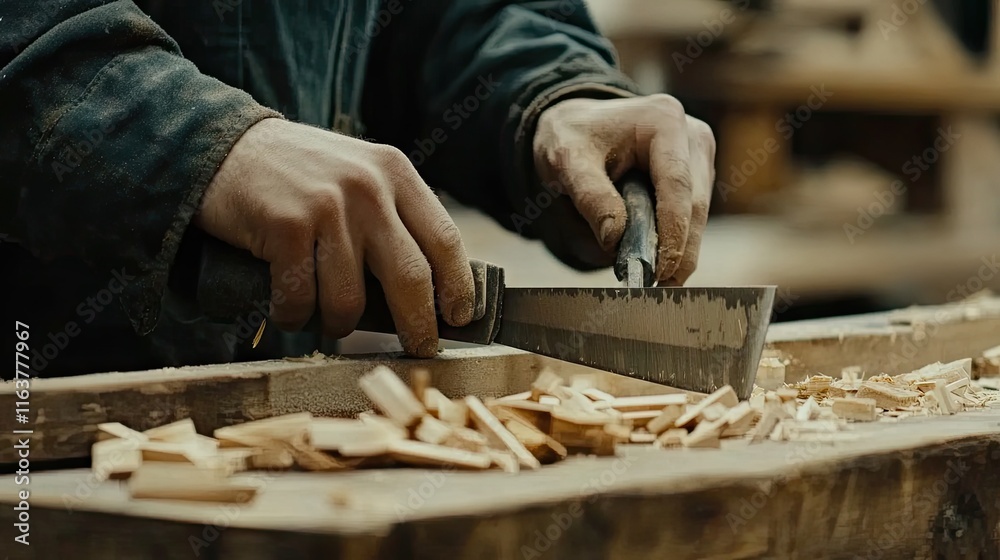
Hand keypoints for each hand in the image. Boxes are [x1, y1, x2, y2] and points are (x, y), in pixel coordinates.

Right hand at [195, 118, 474, 356]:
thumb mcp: (360, 175)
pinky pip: (300, 300)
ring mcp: (327, 206)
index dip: (459, 288)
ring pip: (350, 301)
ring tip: (327, 321)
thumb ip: (393, 217)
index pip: (445, 240)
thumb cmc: (300, 175)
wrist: (224, 146)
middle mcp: (368, 187)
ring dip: (337, 325)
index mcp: (395, 173)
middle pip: (411, 277)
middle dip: (418, 325)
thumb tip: (431, 290)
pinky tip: (288, 310)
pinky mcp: (286, 227)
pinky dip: (292, 317)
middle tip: (419, 347)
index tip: (462, 319)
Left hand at [532, 94, 714, 284]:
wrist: (575, 127)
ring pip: (699, 214)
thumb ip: (591, 198)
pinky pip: (692, 215)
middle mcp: (691, 135)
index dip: (673, 230)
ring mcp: (698, 156)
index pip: (676, 184)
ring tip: (656, 279)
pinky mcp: (697, 175)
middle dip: (680, 249)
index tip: (663, 267)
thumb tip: (615, 240)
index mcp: (663, 121)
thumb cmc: (571, 138)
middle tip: (660, 285)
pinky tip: (659, 261)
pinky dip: (676, 240)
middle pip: (696, 203)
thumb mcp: (568, 163)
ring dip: (680, 249)